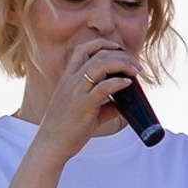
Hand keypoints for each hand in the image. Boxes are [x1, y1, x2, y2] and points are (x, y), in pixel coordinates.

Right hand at [37, 35, 138, 156]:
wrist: (51, 144)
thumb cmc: (66, 128)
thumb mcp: (85, 111)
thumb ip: (105, 106)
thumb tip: (124, 106)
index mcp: (68, 78)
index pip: (83, 50)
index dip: (102, 44)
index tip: (118, 48)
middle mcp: (71, 81)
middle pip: (97, 55)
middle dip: (120, 55)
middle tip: (136, 65)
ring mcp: (76, 92)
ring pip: (100, 66)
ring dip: (122, 64)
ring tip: (135, 71)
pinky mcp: (83, 105)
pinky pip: (102, 88)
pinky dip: (117, 82)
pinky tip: (127, 83)